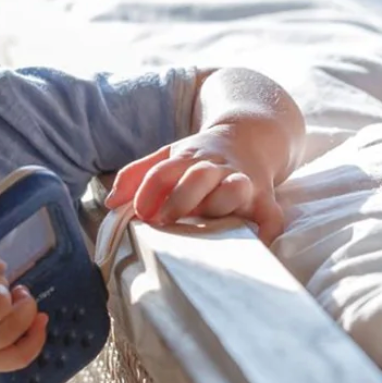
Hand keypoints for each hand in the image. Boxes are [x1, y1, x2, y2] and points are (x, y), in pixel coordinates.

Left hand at [105, 124, 285, 241]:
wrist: (250, 136)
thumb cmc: (200, 157)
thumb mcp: (169, 155)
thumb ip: (138, 174)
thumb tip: (111, 203)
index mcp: (188, 158)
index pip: (164, 170)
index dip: (149, 191)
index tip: (139, 212)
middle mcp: (215, 168)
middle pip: (198, 177)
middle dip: (181, 198)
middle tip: (163, 219)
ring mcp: (242, 182)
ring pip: (235, 188)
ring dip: (222, 203)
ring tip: (208, 225)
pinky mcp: (264, 198)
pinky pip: (271, 215)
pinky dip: (267, 230)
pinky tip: (256, 245)